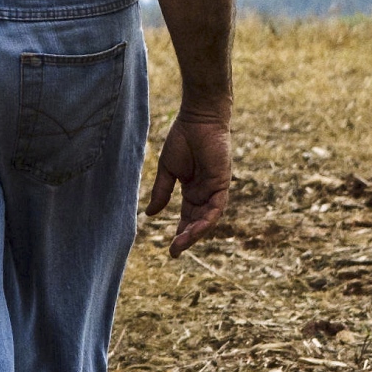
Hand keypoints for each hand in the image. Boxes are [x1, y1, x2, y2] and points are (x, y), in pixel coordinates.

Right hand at [145, 115, 231, 254]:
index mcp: (192, 189)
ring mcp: (214, 189)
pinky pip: (216, 208)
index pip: (188, 216)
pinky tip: (194, 230)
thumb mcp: (167, 170)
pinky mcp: (222, 184)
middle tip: (174, 251)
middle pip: (197, 221)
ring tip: (180, 245)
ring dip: (195, 233)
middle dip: (186, 237)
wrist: (197, 119)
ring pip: (207, 219)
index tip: (171, 249)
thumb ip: (161, 192)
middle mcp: (205, 192)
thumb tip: (150, 215)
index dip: (181, 232)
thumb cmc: (183, 138)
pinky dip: (206, 221)